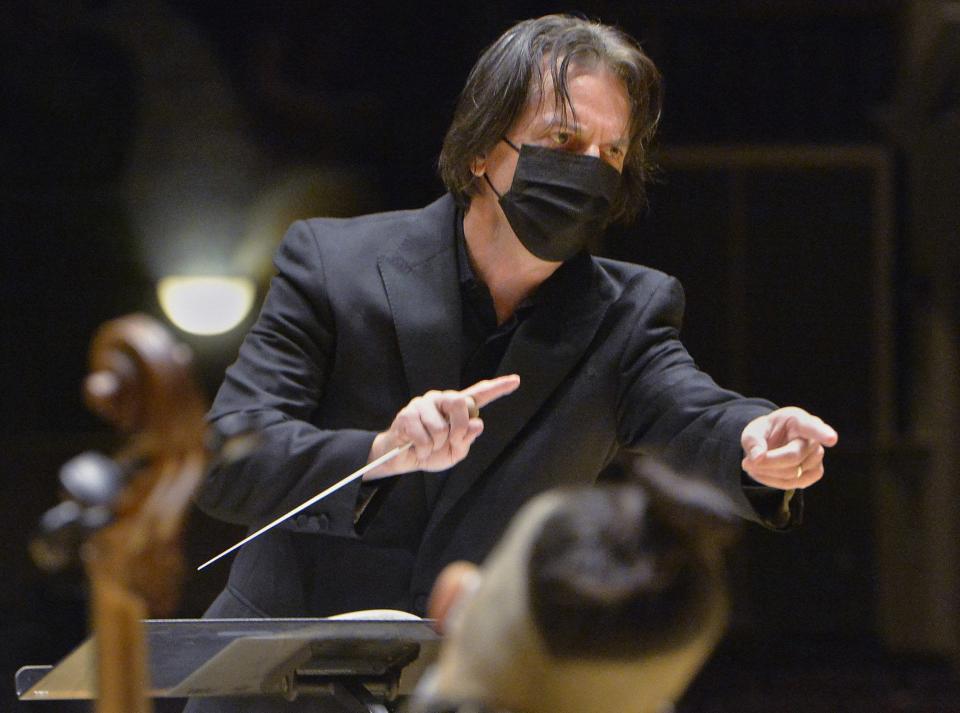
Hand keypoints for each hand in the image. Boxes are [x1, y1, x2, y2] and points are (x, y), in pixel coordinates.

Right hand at [363, 374, 520, 479]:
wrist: (403, 460)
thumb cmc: (432, 452)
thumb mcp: (455, 452)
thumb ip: (466, 439)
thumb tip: (476, 424)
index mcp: (456, 408)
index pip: (478, 395)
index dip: (497, 388)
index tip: (516, 381)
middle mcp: (440, 400)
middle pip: (460, 403)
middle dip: (458, 428)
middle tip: (451, 442)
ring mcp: (422, 404)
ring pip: (440, 427)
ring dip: (436, 445)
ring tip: (429, 446)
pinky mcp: (407, 414)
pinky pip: (423, 437)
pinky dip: (424, 449)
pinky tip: (418, 448)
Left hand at [740, 407, 837, 489]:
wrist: (771, 444)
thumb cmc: (763, 434)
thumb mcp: (751, 432)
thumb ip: (752, 442)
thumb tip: (757, 458)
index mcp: (798, 419)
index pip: (811, 426)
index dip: (822, 433)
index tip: (831, 438)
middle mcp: (813, 437)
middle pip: (793, 456)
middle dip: (768, 462)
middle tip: (746, 463)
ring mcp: (817, 455)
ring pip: (794, 473)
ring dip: (769, 474)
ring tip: (755, 466)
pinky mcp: (816, 471)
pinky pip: (797, 483)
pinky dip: (776, 482)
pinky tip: (766, 474)